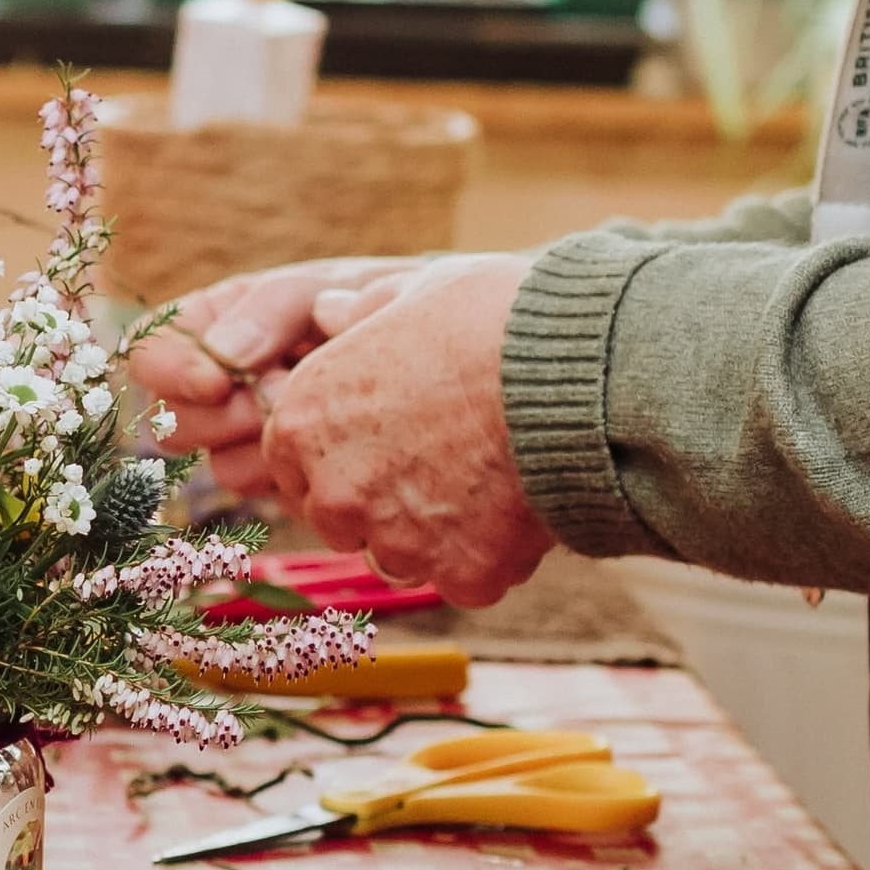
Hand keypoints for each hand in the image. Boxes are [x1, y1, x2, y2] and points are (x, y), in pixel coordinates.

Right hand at [132, 255, 449, 503]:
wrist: (463, 357)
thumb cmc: (389, 303)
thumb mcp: (328, 285)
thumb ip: (272, 309)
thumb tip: (221, 357)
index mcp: (220, 323)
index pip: (151, 350)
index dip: (170, 370)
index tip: (217, 380)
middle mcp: (227, 385)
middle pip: (172, 422)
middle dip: (223, 417)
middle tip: (282, 396)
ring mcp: (257, 437)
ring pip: (219, 466)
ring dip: (267, 447)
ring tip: (323, 415)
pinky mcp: (294, 477)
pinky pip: (273, 493)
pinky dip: (300, 475)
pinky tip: (340, 444)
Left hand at [256, 256, 549, 610]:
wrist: (574, 373)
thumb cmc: (491, 318)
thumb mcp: (414, 291)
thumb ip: (362, 310)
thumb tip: (329, 309)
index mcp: (304, 422)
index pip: (295, 465)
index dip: (339, 454)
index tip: (380, 439)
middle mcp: (335, 493)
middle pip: (343, 520)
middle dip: (381, 500)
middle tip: (440, 458)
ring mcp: (397, 542)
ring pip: (403, 554)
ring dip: (435, 531)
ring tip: (487, 477)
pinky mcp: (461, 576)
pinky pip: (467, 578)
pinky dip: (490, 554)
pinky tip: (519, 507)